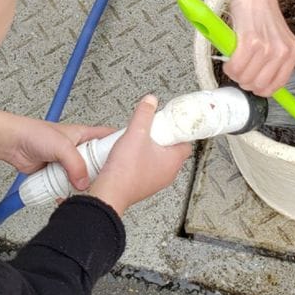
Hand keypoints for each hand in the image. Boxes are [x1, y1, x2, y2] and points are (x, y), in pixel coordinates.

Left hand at [0, 109, 114, 191]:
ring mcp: (67, 162)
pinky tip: (68, 197)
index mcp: (84, 135)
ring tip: (87, 192)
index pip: (108, 138)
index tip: (128, 158)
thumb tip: (84, 182)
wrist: (11, 143)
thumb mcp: (62, 146)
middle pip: (98, 163)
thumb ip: (76, 164)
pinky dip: (67, 192)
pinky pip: (66, 185)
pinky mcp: (56, 174)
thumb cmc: (33, 134)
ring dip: (83, 185)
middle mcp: (78, 149)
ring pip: (82, 176)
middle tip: (107, 182)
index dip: (120, 146)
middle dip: (101, 173)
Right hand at [88, 95, 192, 215]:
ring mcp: (155, 182)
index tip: (171, 123)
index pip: (186, 143)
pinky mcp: (142, 186)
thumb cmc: (126, 170)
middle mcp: (167, 174)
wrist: (109, 192)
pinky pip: (146, 169)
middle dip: (161, 139)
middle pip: (171, 151)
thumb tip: (150, 102)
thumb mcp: (136, 133)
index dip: (178, 131)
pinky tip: (128, 155)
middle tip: (152, 130)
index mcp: (173, 161)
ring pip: (158, 161)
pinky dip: (140, 161)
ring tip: (138, 141)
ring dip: (149, 150)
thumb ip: (144, 114)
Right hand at [224, 0, 294, 96]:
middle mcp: (283, 51)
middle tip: (240, 71)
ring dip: (235, 74)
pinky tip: (229, 58)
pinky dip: (229, 66)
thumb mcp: (277, 40)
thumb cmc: (262, 15)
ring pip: (246, 78)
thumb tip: (262, 85)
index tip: (252, 84)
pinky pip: (235, 67)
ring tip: (234, 62)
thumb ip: (275, 61)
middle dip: (245, 82)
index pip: (278, 86)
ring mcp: (268, 47)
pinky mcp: (250, 41)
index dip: (261, 89)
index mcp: (293, 53)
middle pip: (260, 86)